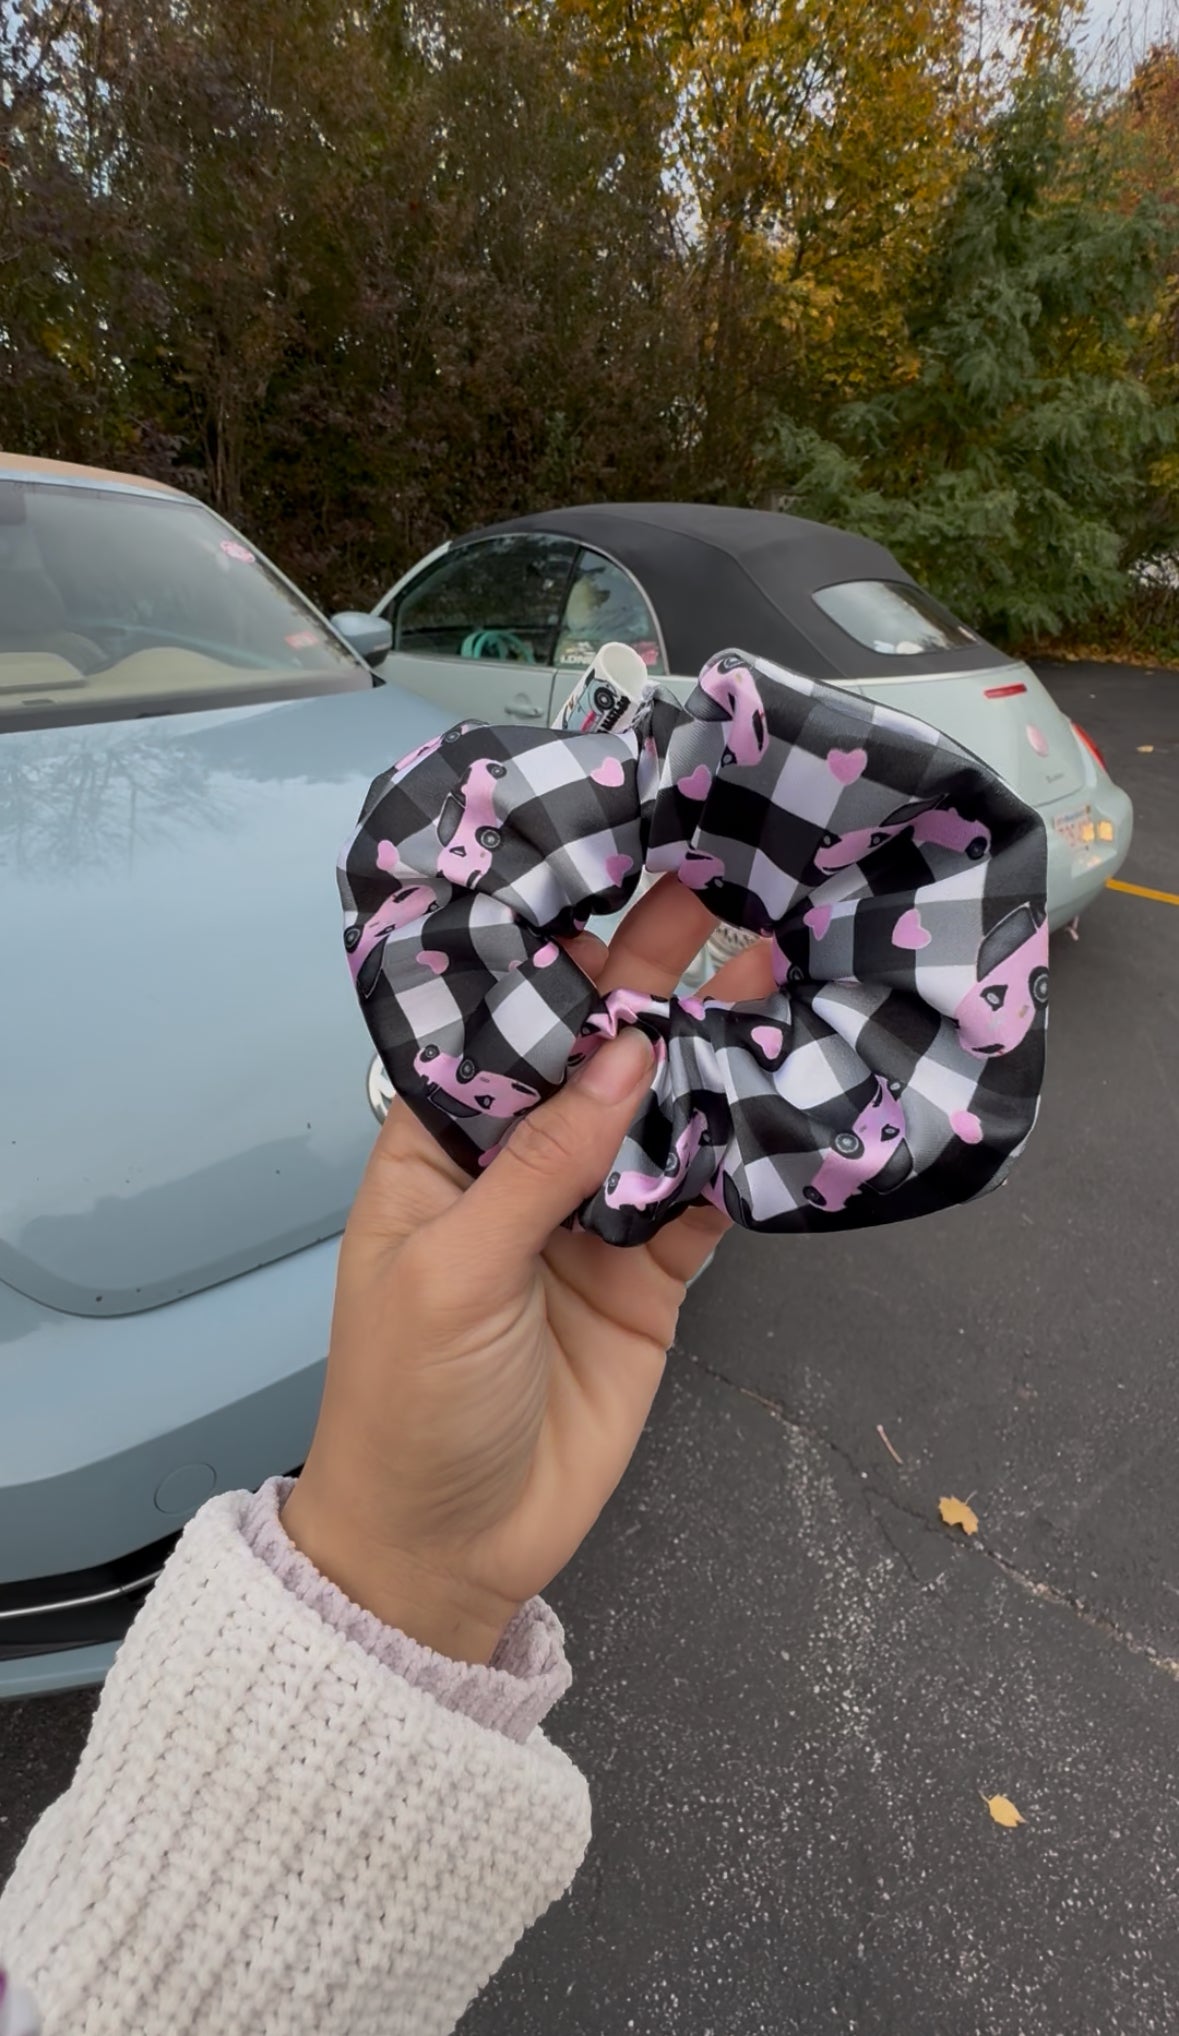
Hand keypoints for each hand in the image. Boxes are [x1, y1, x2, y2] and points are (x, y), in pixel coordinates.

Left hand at [282, 879, 773, 1662]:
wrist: (450, 1551)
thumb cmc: (410, 1401)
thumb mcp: (454, 1272)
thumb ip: (543, 1163)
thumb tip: (627, 1052)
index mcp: (440, 1149)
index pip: (500, 1031)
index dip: (555, 964)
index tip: (612, 883)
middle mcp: (518, 1167)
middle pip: (590, 1060)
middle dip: (647, 984)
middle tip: (717, 892)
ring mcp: (589, 1221)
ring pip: (658, 1117)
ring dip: (708, 1052)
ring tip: (772, 964)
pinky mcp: (650, 1277)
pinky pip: (701, 1198)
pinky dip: (743, 1152)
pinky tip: (788, 1085)